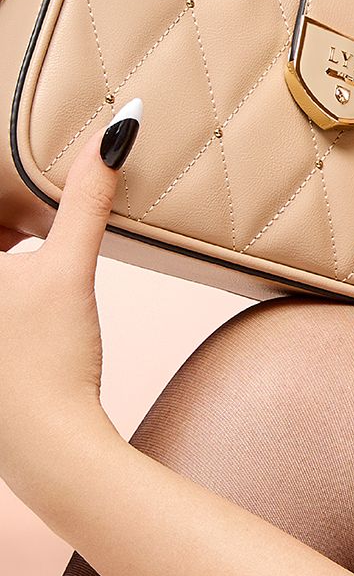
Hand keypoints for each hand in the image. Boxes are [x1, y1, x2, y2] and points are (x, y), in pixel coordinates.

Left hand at [0, 98, 142, 488]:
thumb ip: (89, 197)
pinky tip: (25, 272)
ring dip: (6, 240)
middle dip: (7, 216)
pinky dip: (5, 271)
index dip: (0, 181)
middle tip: (31, 202)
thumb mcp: (69, 267)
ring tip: (31, 226)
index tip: (12, 159)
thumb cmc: (50, 361)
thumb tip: (119, 130)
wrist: (51, 446)